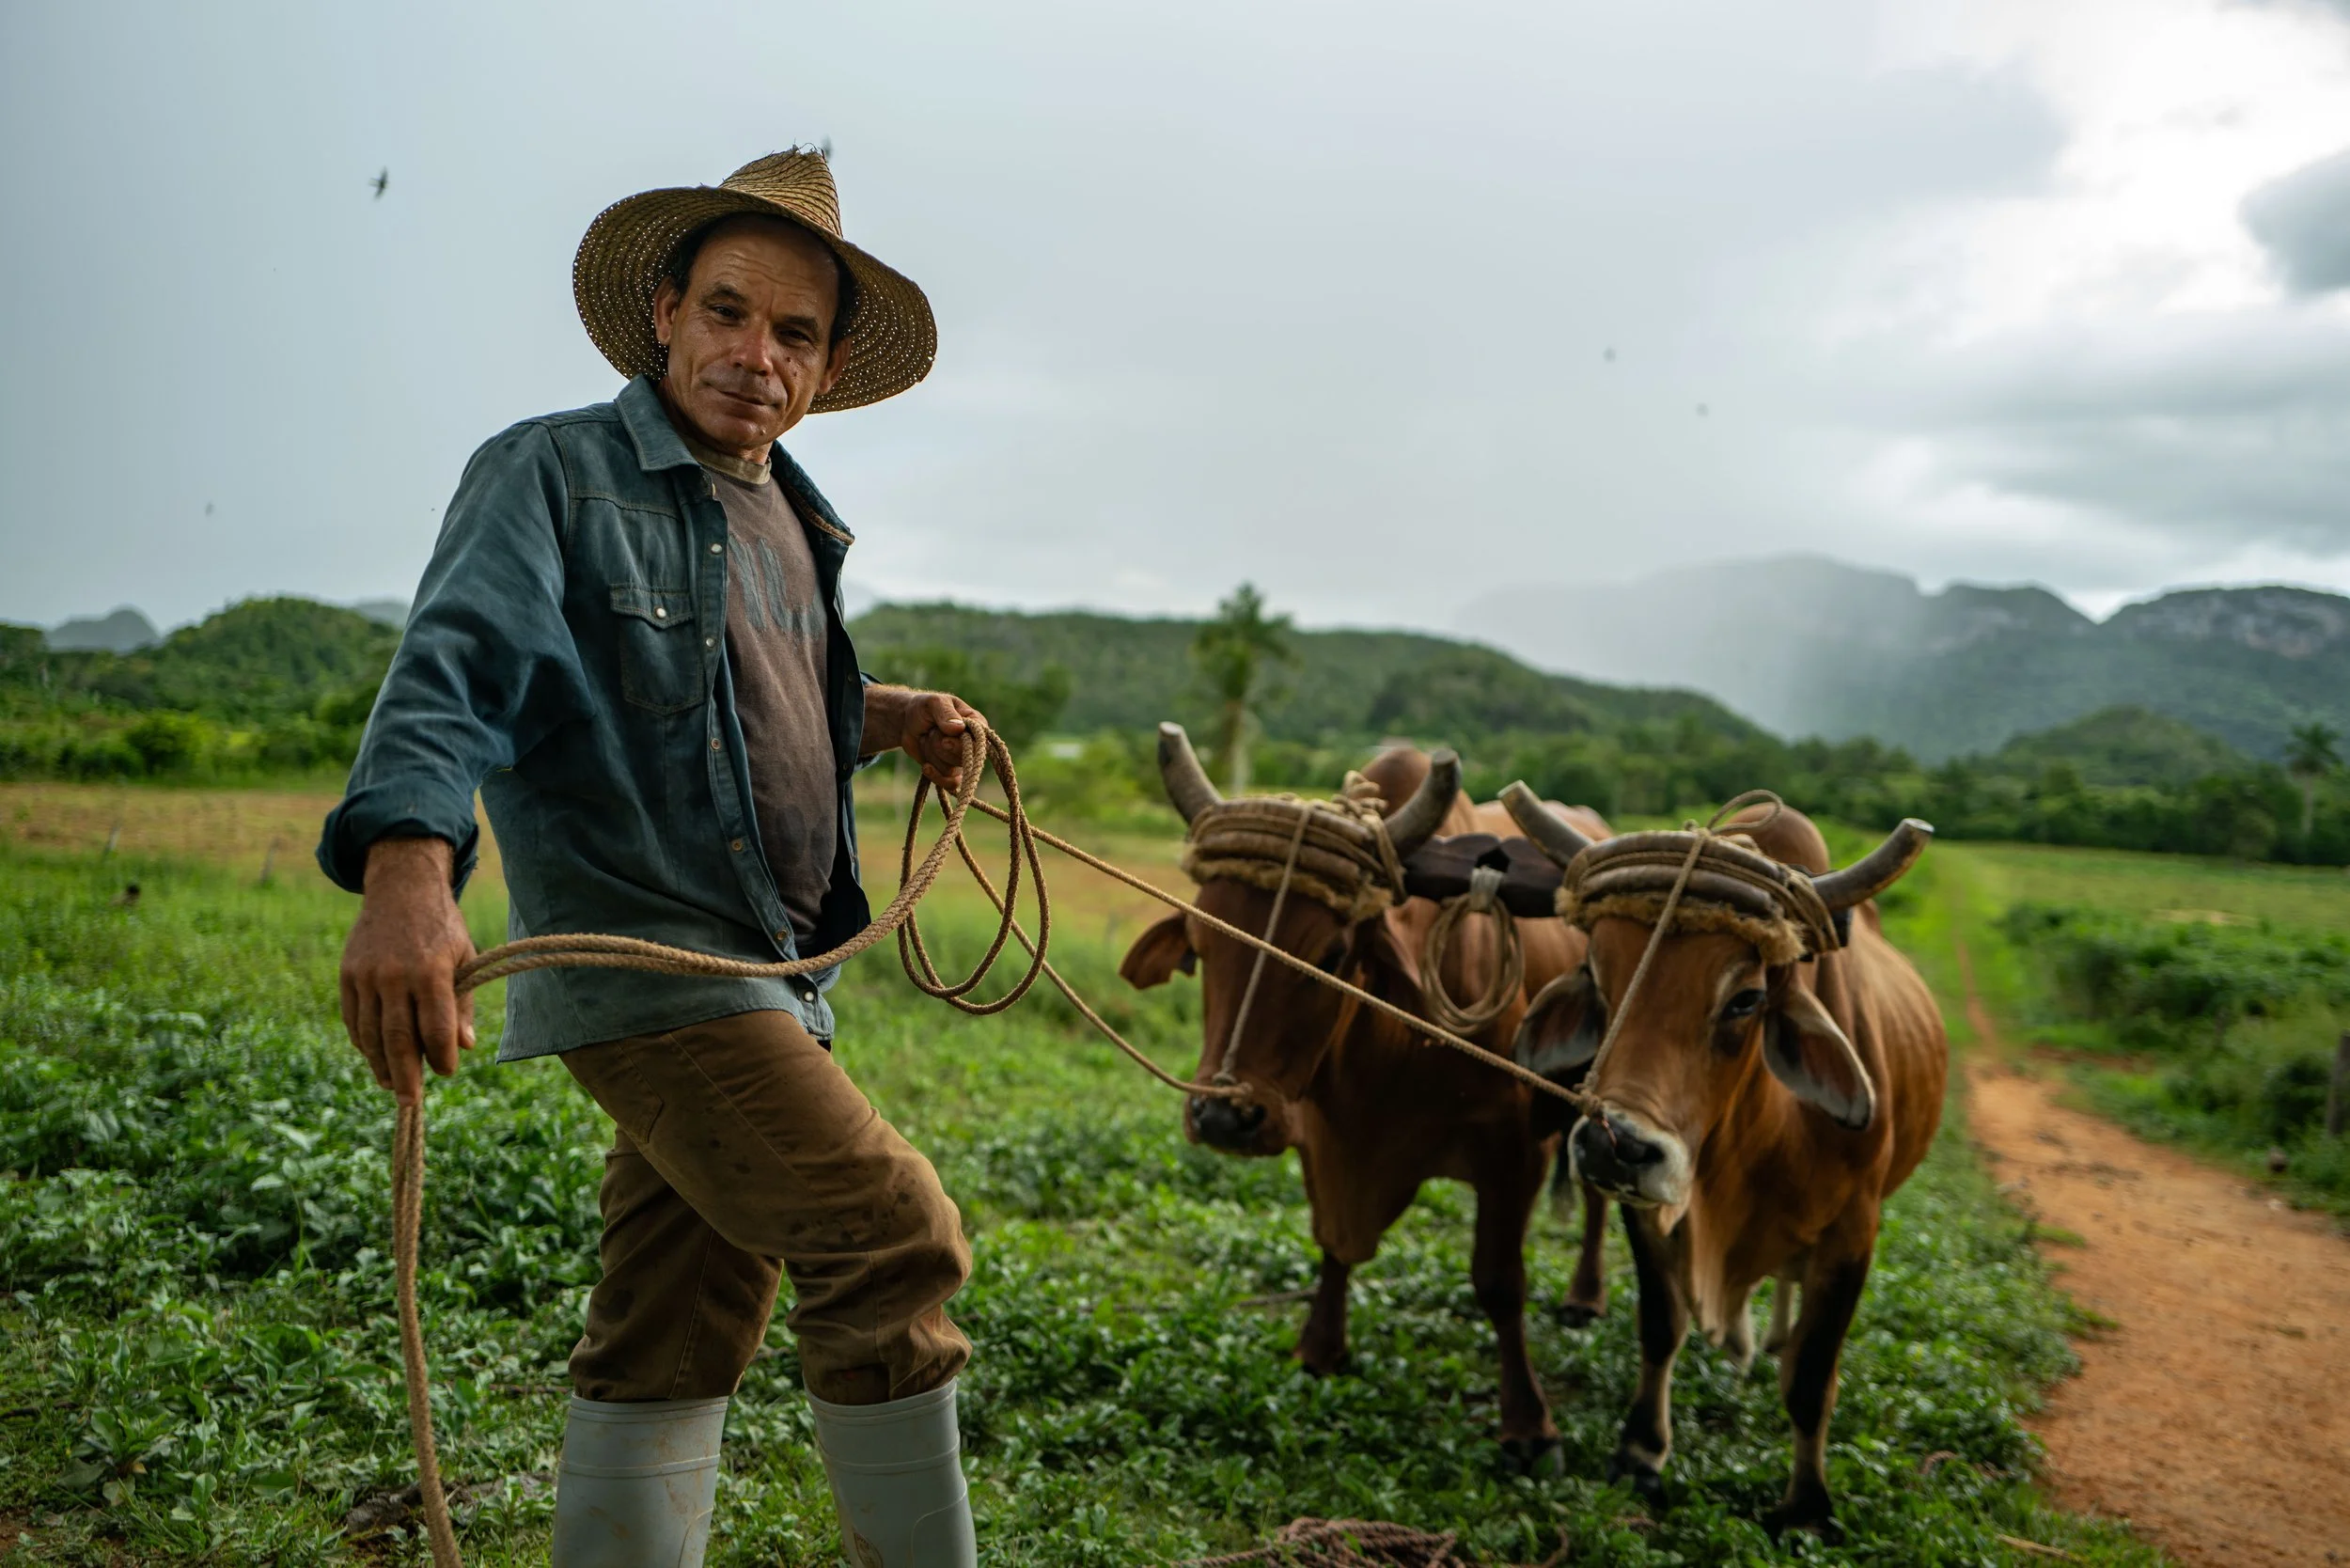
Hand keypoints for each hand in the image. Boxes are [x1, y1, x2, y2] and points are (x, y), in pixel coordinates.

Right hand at [339, 837, 476, 1103]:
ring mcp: (367, 976)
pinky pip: (354, 1019)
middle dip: (406, 1074)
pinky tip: (375, 1058)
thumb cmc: (441, 928)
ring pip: (372, 1033)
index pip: (435, 1026)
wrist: (400, 890)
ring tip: (391, 1086)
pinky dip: (364, 1042)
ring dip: (381, 1065)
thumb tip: (465, 1047)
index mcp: (431, 971)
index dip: (441, 1055)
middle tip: (411, 1102)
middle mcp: (395, 976)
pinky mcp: (348, 975)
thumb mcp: (464, 956)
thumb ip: (462, 1003)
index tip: (447, 1072)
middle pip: (399, 1038)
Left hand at [902, 690, 986, 791]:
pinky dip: (935, 776)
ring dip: (932, 755)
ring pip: (951, 770)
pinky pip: (951, 784)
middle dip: (940, 746)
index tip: (945, 740)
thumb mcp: (934, 703)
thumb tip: (958, 729)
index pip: (979, 743)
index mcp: (977, 725)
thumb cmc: (925, 708)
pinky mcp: (951, 772)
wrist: (908, 722)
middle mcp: (973, 744)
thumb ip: (946, 713)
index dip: (961, 745)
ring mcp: (962, 760)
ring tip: (927, 738)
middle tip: (931, 732)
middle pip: (963, 758)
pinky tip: (926, 766)